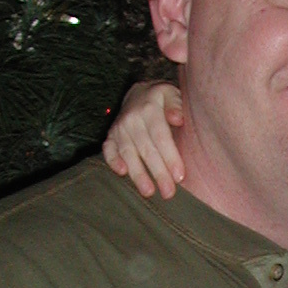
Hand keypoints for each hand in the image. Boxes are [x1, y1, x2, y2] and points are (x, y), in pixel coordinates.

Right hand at [102, 80, 186, 198]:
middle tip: (169, 193)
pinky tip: (121, 173)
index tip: (179, 176)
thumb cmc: (162, 100)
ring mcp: (119, 128)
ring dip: (138, 174)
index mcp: (149, 109)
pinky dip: (113, 161)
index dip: (170, 157)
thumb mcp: (172, 94)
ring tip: (148, 192)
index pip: (160, 136)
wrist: (139, 94)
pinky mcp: (110, 136)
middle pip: (146, 149)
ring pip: (128, 153)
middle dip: (158, 173)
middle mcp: (132, 119)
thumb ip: (176, 104)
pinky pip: (108, 149)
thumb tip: (177, 119)